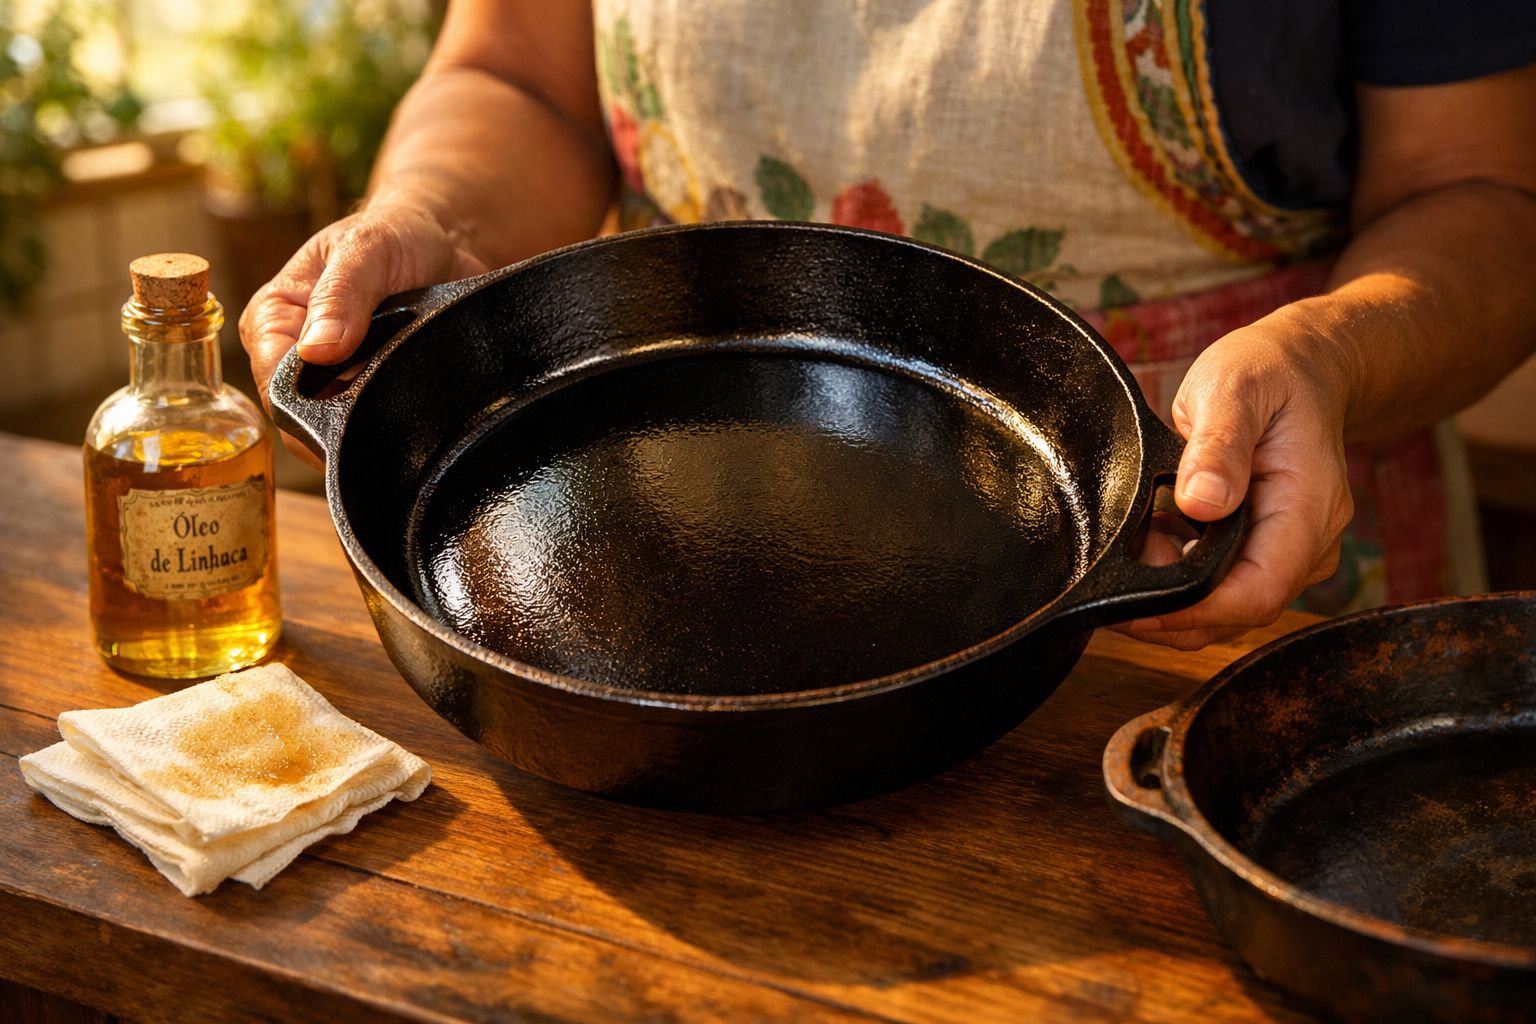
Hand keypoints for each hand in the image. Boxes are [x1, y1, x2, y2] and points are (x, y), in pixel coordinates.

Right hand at [238, 201, 488, 465]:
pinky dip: (399, 416)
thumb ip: (340, 296)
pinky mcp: (371, 391)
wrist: (445, 240)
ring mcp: (334, 380)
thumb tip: (316, 351)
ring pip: (345, 428)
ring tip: (412, 389)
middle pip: (306, 419)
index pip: (274, 387)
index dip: (308, 408)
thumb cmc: (393, 234)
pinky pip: (379, 422)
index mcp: (273, 321)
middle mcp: (296, 357)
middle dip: (347, 421)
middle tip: (395, 398)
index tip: (355, 406)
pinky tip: (420, 401)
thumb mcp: (365, 250)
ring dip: (378, 418)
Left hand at [1113, 313, 1354, 649]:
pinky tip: (1155, 537)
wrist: (1298, 366)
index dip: (1198, 613)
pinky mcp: (1266, 548)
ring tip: (1138, 539)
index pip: (1259, 592)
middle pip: (1239, 609)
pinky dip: (1180, 572)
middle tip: (1123, 566)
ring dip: (1173, 589)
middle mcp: (1307, 542)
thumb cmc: (1268, 372)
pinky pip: (1222, 581)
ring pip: (1227, 602)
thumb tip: (1201, 503)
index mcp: (1308, 509)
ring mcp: (1290, 550)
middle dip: (1174, 605)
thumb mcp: (1235, 390)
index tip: (1139, 610)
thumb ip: (1218, 446)